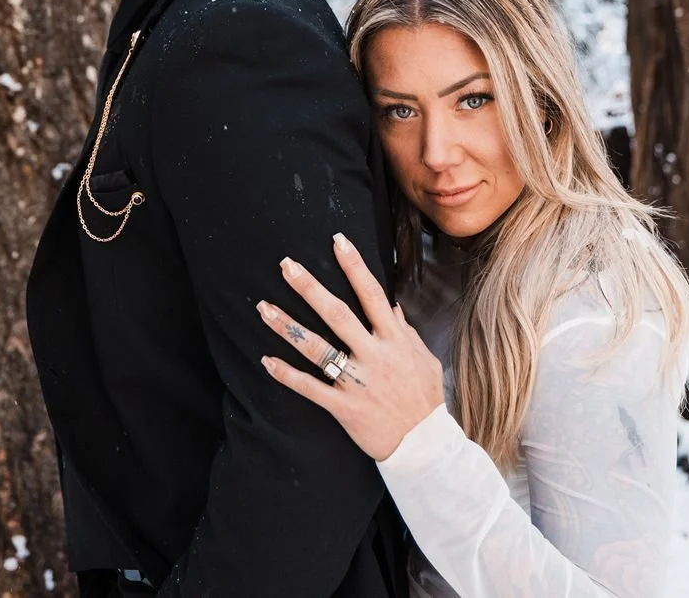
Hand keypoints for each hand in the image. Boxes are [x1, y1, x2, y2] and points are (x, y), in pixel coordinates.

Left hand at [258, 232, 444, 461]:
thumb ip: (405, 332)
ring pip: (317, 348)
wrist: (425, 446)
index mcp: (394, 340)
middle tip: (286, 265)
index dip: (355, 266)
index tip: (337, 241)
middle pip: (337, 314)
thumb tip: (390, 307)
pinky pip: (310, 388)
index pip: (372, 295)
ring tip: (263, 308)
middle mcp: (375, 355)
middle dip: (310, 288)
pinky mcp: (344, 407)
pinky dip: (287, 375)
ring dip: (288, 327)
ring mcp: (357, 381)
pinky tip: (266, 361)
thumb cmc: (425, 400)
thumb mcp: (424, 359)